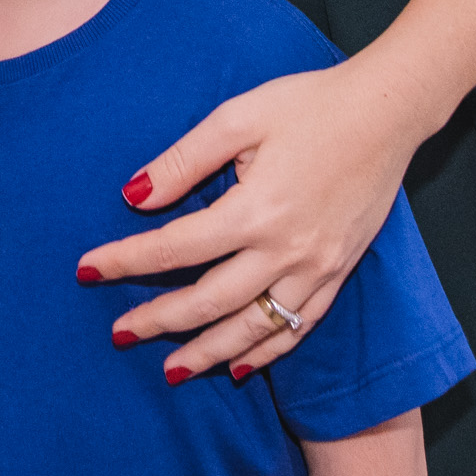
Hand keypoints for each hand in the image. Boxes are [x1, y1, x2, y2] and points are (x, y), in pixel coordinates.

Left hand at [76, 62, 434, 383]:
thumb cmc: (309, 105)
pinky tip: (242, 365)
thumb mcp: (238, 117)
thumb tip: (134, 196)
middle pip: (208, 301)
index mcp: (255, 209)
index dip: (126, 261)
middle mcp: (285, 250)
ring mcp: (317, 268)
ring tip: (172, 370)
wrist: (387, 111)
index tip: (88, 269)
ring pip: (254, 328)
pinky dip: (268, 351)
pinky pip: (299, 326)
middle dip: (159, 320)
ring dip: (209, 353)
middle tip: (119, 333)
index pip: (175, 248)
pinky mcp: (339, 272)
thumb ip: (183, 161)